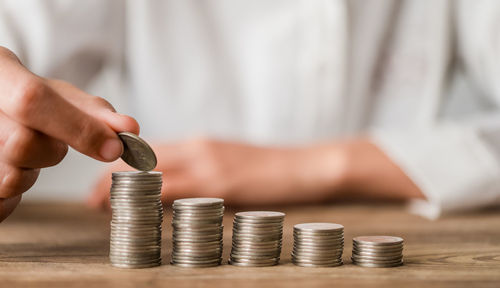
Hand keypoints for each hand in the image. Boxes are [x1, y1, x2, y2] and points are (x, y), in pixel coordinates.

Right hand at [0, 47, 138, 221]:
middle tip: (46, 142)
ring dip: (30, 173)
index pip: (31, 99)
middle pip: (24, 144)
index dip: (78, 128)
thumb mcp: (55, 93)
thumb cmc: (20, 98)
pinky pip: (2, 203)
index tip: (114, 148)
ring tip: (19, 154)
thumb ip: (92, 111)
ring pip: (12, 177)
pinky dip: (13, 195)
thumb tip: (131, 129)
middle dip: (50, 151)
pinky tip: (6, 169)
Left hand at [89, 138, 422, 209]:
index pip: (148, 150)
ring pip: (152, 172)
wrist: (306, 165)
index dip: (120, 165)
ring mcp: (210, 165)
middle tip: (92, 199)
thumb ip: (203, 170)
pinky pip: (175, 190)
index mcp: (200, 143)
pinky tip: (137, 213)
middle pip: (142, 158)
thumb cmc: (270, 168)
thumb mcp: (231, 162)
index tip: (103, 182)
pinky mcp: (222, 185)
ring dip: (124, 191)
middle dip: (110, 178)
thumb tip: (177, 189)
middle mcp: (199, 148)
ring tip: (103, 207)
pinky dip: (150, 200)